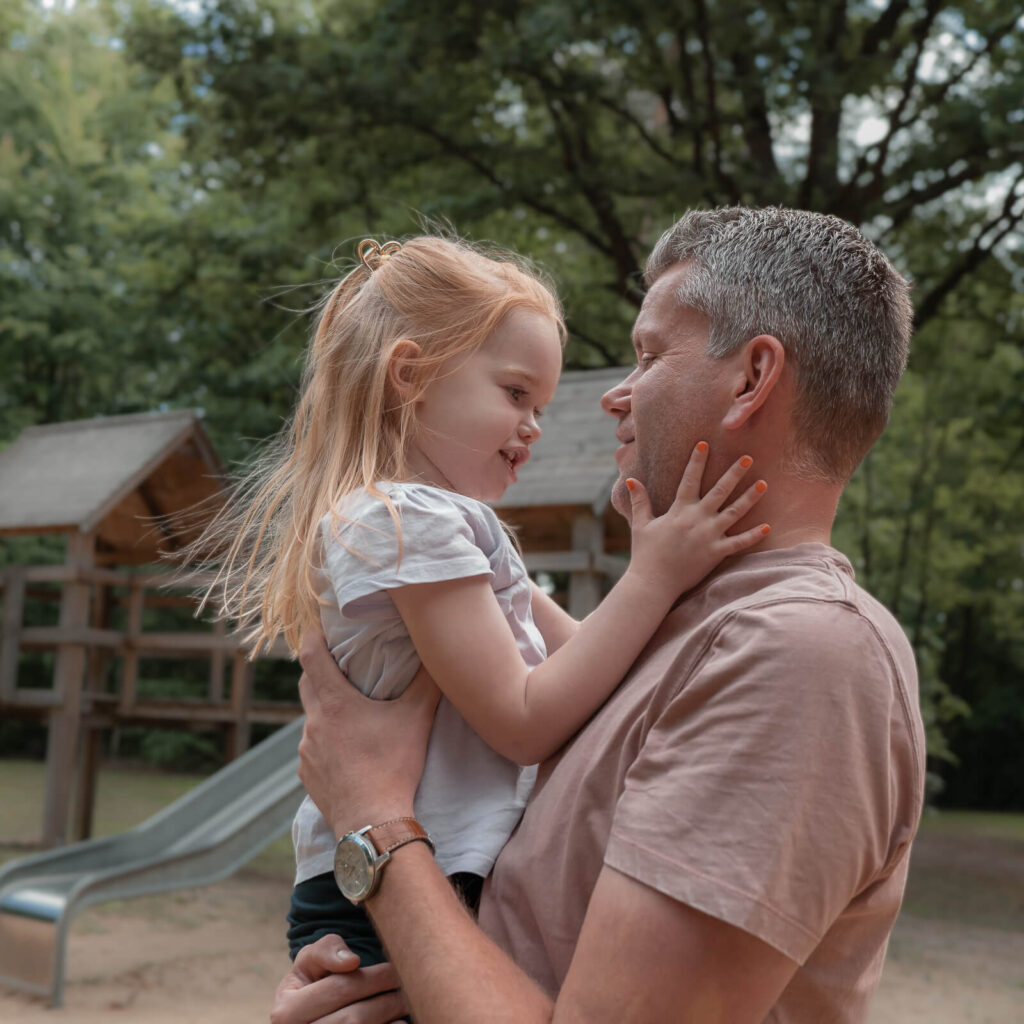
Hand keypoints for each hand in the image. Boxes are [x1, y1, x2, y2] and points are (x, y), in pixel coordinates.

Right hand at [269, 934, 408, 1023]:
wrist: (306, 1018)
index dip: (373, 976)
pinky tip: (398, 1023)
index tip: (395, 968)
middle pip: (354, 1018)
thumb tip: (351, 961)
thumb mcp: (309, 962)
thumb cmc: (312, 983)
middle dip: (386, 999)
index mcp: (286, 1012)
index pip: (340, 988)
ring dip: (389, 1018)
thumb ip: (326, 951)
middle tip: (407, 986)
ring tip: (404, 1002)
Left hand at [297, 629, 440, 835]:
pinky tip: (346, 748)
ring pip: (311, 718)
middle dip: (318, 670)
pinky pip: (312, 748)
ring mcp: (307, 752)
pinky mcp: (307, 775)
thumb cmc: (394, 767)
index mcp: (335, 704)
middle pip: (307, 684)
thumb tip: (441, 656)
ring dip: (325, 709)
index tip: (315, 625)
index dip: (311, 637)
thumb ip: (427, 683)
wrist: (373, 822)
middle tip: (337, 662)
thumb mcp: (416, 719)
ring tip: (349, 711)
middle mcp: (314, 724)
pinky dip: (325, 740)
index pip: (311, 657)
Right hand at [625, 443, 768, 599]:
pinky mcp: (716, 553)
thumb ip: (640, 501)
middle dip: (734, 473)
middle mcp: (696, 519)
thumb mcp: (640, 524)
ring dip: (750, 497)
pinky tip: (767, 526)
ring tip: (764, 483)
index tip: (704, 444)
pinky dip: (753, 536)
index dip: (697, 461)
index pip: (689, 479)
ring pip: (734, 512)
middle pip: (719, 490)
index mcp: (679, 510)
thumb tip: (631, 480)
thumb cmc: (645, 554)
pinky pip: (739, 543)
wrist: (653, 583)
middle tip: (747, 458)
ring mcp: (708, 536)